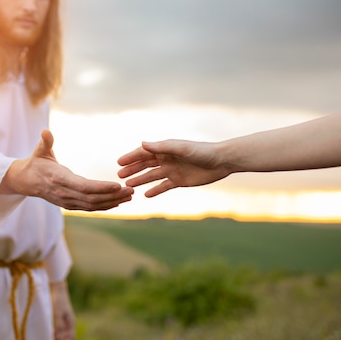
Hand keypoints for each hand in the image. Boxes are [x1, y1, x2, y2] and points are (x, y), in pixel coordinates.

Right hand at [4, 130, 133, 210]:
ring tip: (130, 196)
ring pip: (93, 205)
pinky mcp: (70, 205)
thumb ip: (45, 142)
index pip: (83, 186)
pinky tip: (119, 202)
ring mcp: (67, 202)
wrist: (26, 182)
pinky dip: (105, 206)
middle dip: (113, 196)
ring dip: (113, 202)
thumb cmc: (36, 163)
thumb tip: (45, 131)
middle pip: (92, 198)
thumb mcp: (39, 151)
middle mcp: (64, 194)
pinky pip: (91, 208)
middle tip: (131, 190)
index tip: (117, 185)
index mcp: (59, 179)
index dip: (101, 187)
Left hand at [50, 280, 74, 339]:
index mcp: (71, 321)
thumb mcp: (57, 312)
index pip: (70, 337)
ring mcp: (65, 319)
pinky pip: (60, 329)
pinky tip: (50, 336)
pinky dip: (56, 335)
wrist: (56, 287)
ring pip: (64, 334)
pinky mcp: (59, 316)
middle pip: (67, 337)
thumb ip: (58, 324)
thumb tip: (58, 336)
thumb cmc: (57, 299)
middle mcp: (69, 322)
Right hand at [117, 139, 232, 196]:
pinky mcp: (179, 181)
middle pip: (145, 164)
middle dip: (132, 169)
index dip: (131, 157)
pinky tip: (146, 195)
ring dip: (140, 180)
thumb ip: (161, 147)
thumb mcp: (180, 148)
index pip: (144, 153)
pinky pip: (164, 186)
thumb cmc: (202, 151)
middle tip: (119, 176)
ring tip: (128, 186)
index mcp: (165, 149)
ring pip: (152, 176)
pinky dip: (155, 190)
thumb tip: (142, 144)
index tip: (119, 163)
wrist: (221, 161)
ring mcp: (172, 170)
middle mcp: (167, 159)